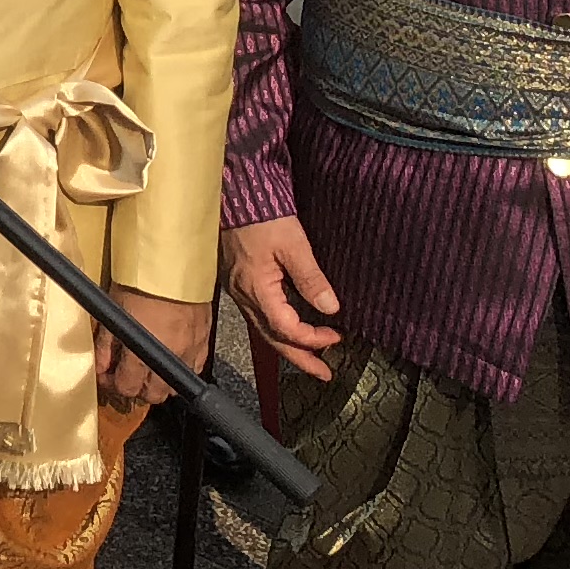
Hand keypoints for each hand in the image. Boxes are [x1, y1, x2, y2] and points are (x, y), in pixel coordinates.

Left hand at [99, 290, 212, 410]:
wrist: (172, 266)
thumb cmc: (139, 284)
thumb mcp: (113, 312)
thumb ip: (106, 344)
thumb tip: (100, 367)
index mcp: (143, 352)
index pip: (127, 387)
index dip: (113, 385)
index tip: (107, 376)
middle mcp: (169, 359)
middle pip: (153, 395)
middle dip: (136, 389)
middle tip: (126, 374)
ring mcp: (190, 353)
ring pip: (175, 388)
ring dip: (159, 384)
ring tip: (147, 368)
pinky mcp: (204, 344)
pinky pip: (194, 370)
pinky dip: (181, 371)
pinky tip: (169, 359)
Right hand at [222, 215, 344, 380]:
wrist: (234, 196)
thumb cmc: (261, 216)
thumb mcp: (293, 244)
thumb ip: (311, 278)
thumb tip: (330, 307)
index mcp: (256, 288)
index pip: (286, 328)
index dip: (312, 338)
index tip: (336, 337)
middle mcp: (244, 294)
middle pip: (272, 338)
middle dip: (299, 358)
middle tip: (323, 373)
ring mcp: (239, 289)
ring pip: (264, 329)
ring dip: (289, 346)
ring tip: (311, 357)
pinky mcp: (240, 281)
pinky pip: (259, 315)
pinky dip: (278, 328)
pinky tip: (290, 327)